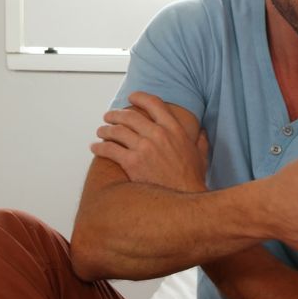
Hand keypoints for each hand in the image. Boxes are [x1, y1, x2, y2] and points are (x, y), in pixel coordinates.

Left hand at [90, 91, 207, 192]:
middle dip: (116, 114)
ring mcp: (144, 148)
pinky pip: (109, 149)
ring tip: (101, 131)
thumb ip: (200, 140)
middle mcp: (158, 134)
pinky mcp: (132, 163)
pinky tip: (95, 147)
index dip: (140, 98)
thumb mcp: (201, 156)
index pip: (154, 104)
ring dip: (105, 129)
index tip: (132, 97)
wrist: (183, 201)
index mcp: (174, 129)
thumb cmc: (192, 180)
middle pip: (130, 116)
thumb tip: (201, 132)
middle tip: (109, 116)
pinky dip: (99, 147)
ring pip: (117, 131)